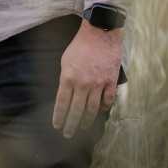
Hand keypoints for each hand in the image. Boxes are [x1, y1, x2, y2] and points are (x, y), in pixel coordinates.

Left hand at [52, 19, 121, 137]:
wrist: (100, 32)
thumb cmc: (80, 45)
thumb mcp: (65, 60)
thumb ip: (65, 78)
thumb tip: (65, 94)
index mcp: (68, 77)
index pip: (61, 103)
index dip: (59, 117)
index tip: (57, 126)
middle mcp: (83, 83)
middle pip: (76, 110)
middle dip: (71, 125)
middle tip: (68, 134)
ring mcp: (98, 83)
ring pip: (92, 109)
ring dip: (87, 121)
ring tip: (83, 128)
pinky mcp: (111, 81)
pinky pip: (107, 100)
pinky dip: (103, 108)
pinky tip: (100, 112)